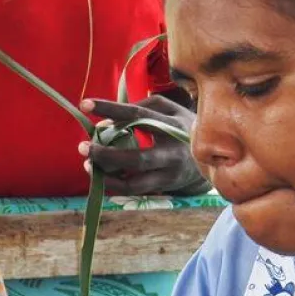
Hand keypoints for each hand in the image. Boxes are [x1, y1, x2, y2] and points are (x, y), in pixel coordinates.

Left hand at [79, 96, 208, 195]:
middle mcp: (172, 151)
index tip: (85, 104)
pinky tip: (102, 176)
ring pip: (135, 182)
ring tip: (88, 165)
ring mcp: (169, 173)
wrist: (211, 155)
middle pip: (136, 158)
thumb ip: (140, 108)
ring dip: (108, 176)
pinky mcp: (165, 187)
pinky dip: (115, 185)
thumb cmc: (181, 126)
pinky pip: (136, 191)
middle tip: (82, 147)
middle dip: (106, 155)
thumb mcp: (168, 109)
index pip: (137, 114)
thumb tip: (105, 124)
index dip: (111, 108)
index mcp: (171, 124)